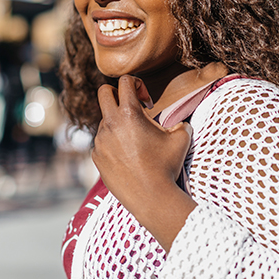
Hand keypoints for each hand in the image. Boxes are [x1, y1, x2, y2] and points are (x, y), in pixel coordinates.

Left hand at [92, 75, 192, 213]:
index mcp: (129, 114)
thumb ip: (179, 122)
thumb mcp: (181, 137)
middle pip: (103, 92)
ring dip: (118, 125)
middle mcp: (110, 124)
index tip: (148, 102)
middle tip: (133, 110)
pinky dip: (113, 144)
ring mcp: (100, 141)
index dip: (138, 85)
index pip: (125, 81)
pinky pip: (102, 142)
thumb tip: (180, 122)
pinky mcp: (96, 157)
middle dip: (117, 94)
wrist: (151, 198)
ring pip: (104, 121)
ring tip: (136, 143)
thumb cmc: (167, 166)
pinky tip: (128, 158)